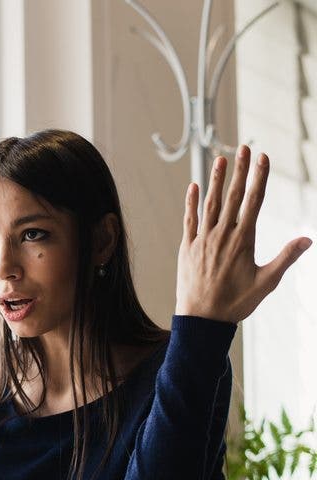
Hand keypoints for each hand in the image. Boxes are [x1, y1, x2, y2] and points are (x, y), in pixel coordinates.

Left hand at [176, 146, 311, 322]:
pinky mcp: (187, 247)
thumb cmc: (236, 303)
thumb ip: (286, 258)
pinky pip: (189, 220)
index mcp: (243, 240)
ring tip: (221, 159)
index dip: (259, 177)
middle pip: (233, 196)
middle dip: (240, 170)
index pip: (253, 201)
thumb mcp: (267, 282)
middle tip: (244, 147)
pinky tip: (194, 186)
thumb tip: (308, 238)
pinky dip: (191, 202)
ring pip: (209, 204)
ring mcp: (202, 239)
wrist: (201, 319)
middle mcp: (221, 235)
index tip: (263, 157)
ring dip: (216, 180)